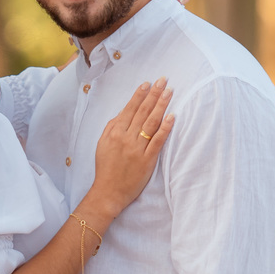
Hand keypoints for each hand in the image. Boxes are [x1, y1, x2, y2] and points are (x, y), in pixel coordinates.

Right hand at [91, 81, 174, 211]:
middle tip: (163, 81)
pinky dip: (165, 128)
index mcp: (115, 132)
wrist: (108, 192)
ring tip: (169, 92)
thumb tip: (123, 113)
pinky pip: (158, 141)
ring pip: (151, 122)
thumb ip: (111, 127)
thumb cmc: (105, 168)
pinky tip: (172, 116)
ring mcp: (137, 149)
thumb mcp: (102, 144)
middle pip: (143, 112)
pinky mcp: (147, 160)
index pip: (130, 108)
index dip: (140, 95)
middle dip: (154, 94)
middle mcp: (126, 138)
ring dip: (161, 105)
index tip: (148, 83)